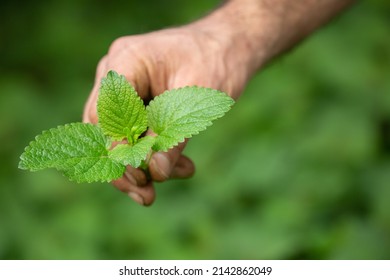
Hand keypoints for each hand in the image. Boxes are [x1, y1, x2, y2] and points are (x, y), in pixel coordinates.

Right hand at [82, 26, 245, 205]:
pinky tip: (180, 167)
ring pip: (119, 138)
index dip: (116, 150)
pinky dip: (155, 154)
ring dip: (142, 165)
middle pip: (105, 130)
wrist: (228, 49)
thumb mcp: (198, 100)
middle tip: (147, 196)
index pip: (105, 113)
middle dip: (126, 167)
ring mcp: (125, 88)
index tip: (140, 178)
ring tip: (175, 177)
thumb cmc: (216, 61)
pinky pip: (136, 135)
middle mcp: (117, 74)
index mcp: (127, 61)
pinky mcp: (137, 102)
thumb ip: (174, 137)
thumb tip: (155, 174)